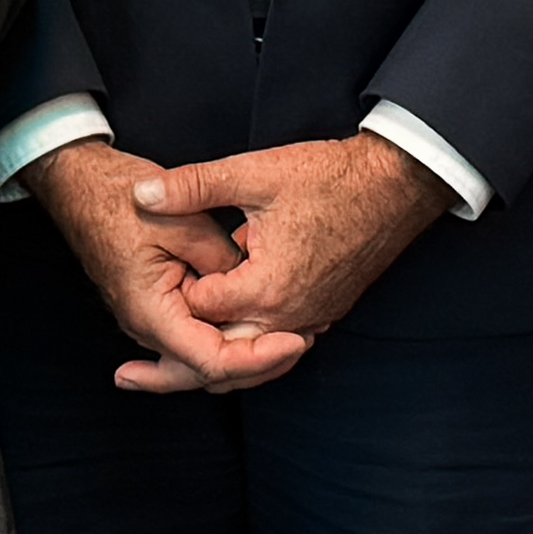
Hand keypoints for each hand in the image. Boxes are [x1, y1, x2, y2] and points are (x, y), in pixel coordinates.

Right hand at [24, 141, 310, 394]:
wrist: (81, 184)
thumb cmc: (124, 198)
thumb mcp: (187, 223)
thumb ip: (223, 264)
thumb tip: (252, 289)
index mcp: (151, 312)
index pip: (213, 361)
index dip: (260, 357)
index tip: (295, 340)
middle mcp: (147, 327)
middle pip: (209, 373)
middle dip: (259, 366)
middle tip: (302, 343)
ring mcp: (149, 321)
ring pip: (202, 360)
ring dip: (245, 355)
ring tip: (289, 340)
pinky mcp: (155, 308)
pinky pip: (193, 339)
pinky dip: (226, 339)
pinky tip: (257, 331)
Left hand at [159, 135, 453, 342]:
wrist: (394, 186)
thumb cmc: (328, 178)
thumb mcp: (252, 173)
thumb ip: (192, 187)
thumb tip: (141, 194)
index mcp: (266, 288)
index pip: (198, 311)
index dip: (172, 290)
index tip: (157, 272)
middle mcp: (289, 317)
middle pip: (222, 353)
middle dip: (182, 350)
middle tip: (138, 359)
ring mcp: (310, 319)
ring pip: (252, 357)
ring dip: (216, 355)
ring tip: (176, 350)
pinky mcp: (324, 314)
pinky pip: (277, 346)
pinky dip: (248, 347)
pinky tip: (228, 331)